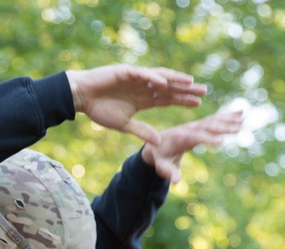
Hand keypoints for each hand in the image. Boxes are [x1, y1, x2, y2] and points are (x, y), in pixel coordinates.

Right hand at [66, 65, 207, 144]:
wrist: (80, 98)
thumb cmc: (99, 110)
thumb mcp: (124, 125)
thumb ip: (142, 131)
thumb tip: (159, 141)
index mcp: (143, 99)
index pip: (167, 99)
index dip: (182, 100)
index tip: (198, 104)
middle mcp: (143, 86)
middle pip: (169, 87)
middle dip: (186, 89)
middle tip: (204, 91)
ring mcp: (136, 78)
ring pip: (160, 78)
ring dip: (175, 80)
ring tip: (191, 82)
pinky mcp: (126, 72)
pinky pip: (143, 74)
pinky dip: (154, 78)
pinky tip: (166, 83)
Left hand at [142, 109, 242, 182]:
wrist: (154, 145)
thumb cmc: (159, 157)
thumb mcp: (161, 166)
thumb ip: (168, 172)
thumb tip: (176, 182)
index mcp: (179, 137)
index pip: (195, 137)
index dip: (207, 139)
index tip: (221, 141)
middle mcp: (188, 128)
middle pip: (207, 126)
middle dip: (222, 126)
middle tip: (238, 127)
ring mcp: (194, 126)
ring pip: (213, 121)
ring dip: (228, 119)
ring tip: (243, 117)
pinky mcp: (199, 125)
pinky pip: (214, 120)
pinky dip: (227, 116)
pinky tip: (240, 113)